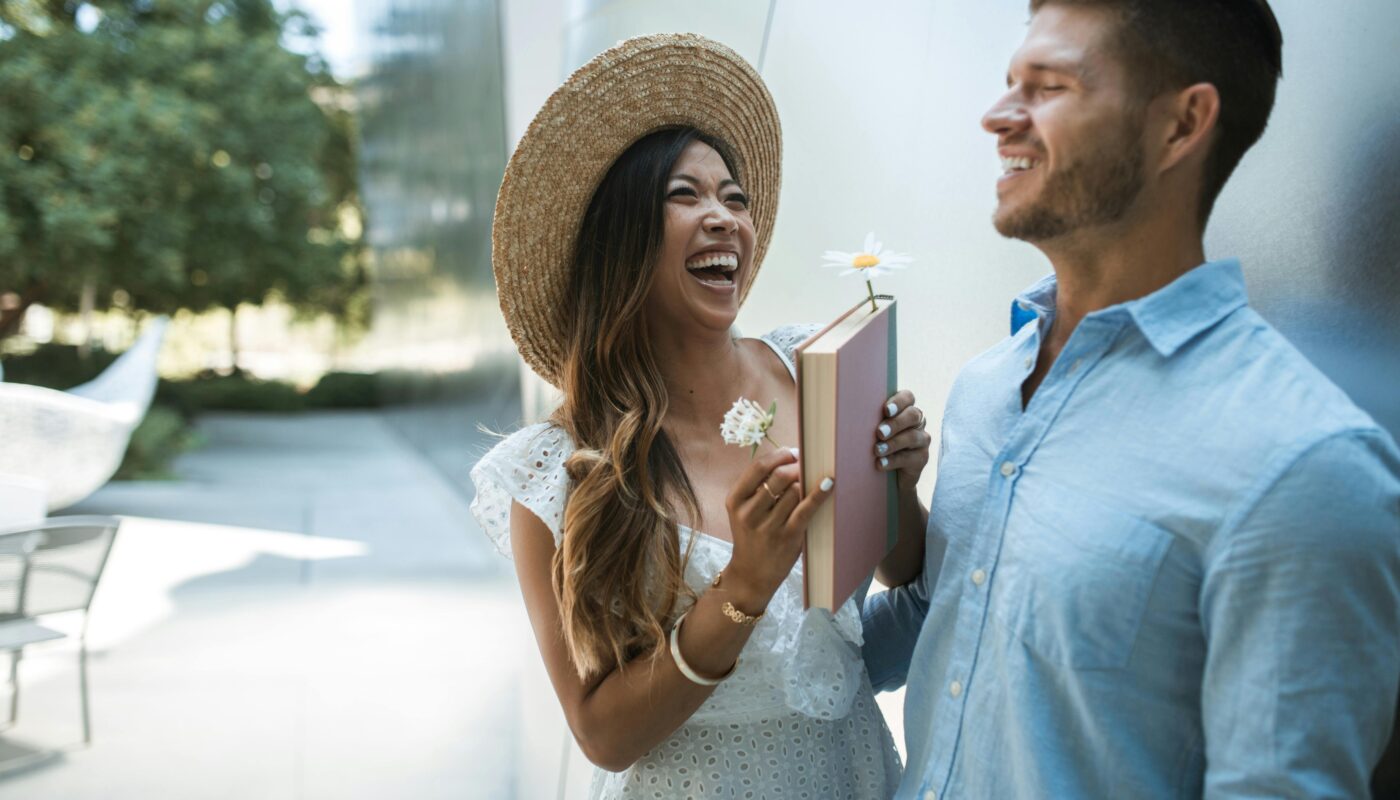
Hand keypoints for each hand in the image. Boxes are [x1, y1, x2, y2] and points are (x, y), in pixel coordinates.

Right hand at [723, 447, 833, 612]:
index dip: (779, 455)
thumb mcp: (743, 511)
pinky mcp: (788, 537)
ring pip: (794, 491)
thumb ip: (759, 487)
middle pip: (778, 476)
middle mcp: (749, 513)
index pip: (758, 467)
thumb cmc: (752, 536)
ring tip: (811, 480)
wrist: (751, 574)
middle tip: (807, 464)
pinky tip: (829, 483)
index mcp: (735, 500)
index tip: (792, 453)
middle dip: (796, 466)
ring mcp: (768, 526)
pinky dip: (819, 493)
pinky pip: (806, 510)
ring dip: (805, 481)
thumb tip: (791, 458)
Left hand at [876, 389, 931, 492]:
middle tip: (880, 432)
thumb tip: (851, 413)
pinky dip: (893, 460)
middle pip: (912, 415)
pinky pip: (910, 458)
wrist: (887, 473)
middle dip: (895, 423)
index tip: (886, 410)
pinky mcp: (921, 458)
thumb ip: (869, 419)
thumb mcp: (872, 430)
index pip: (907, 397)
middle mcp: (917, 421)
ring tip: (877, 450)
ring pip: (912, 437)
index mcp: (905, 409)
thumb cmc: (876, 443)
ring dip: (893, 443)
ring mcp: (922, 439)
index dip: (899, 402)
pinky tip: (881, 463)